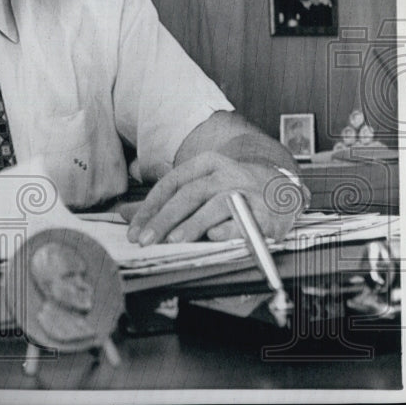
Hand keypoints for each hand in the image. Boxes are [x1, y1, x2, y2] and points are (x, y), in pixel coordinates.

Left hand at [120, 152, 300, 244]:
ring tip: (173, 240)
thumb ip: (162, 202)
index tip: (133, 228)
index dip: (150, 207)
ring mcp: (247, 192)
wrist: (283, 190)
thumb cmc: (230, 190)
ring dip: (194, 224)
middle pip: (190, 194)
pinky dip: (230, 229)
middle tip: (145, 239)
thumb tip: (123, 213)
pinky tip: (214, 238)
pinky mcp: (266, 213)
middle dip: (164, 219)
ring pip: (216, 205)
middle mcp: (226, 174)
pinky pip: (246, 220)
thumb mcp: (198, 187)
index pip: (171, 183)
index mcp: (206, 164)